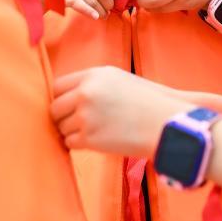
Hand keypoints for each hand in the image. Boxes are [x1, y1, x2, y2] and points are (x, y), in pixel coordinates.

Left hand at [50, 67, 191, 155]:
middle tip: (78, 124)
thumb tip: (65, 97)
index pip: (56, 86)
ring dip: (72, 132)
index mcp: (93, 75)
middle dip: (62, 118)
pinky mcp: (89, 138)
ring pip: (61, 128)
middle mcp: (86, 92)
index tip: (66, 108)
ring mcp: (86, 115)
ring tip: (96, 132)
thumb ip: (91, 84)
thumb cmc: (147, 102)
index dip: (60, 99)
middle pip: (54, 108)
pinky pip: (69, 143)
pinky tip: (98, 141)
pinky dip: (79, 145)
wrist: (167, 125)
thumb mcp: (118, 80)